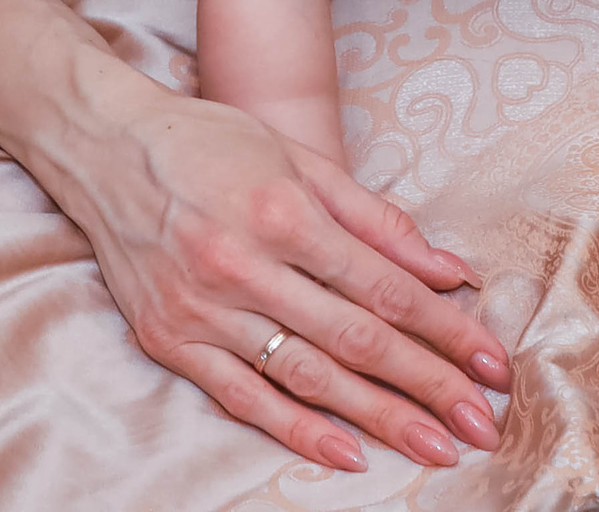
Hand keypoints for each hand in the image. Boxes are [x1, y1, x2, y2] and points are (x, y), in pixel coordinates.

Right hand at [51, 78, 511, 470]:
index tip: (493, 364)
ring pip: (308, 377)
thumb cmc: (211, 143)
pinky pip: (244, 398)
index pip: (384, 288)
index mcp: (284, 213)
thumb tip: (448, 271)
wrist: (104, 147)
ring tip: (434, 448)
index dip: (446, 330)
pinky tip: (349, 454)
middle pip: (356, 340)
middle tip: (482, 425)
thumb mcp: (299, 158)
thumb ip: (376, 219)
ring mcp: (204, 310)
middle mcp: (244, 265)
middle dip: (429, 386)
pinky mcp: (171, 340)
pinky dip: (298, 431)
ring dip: (379, 418)